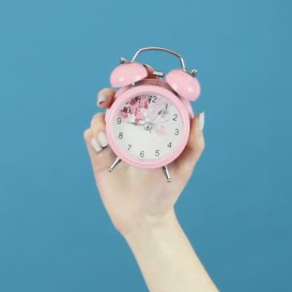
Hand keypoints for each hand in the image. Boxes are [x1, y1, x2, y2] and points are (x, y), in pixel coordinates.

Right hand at [84, 88, 205, 236]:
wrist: (144, 219)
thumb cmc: (167, 191)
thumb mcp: (184, 167)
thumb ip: (194, 143)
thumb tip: (199, 114)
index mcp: (151, 126)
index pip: (145, 95)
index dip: (142, 78)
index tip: (143, 73)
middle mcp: (131, 129)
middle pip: (117, 99)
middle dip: (110, 90)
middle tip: (109, 96)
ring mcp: (114, 140)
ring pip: (101, 116)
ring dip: (100, 116)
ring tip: (105, 131)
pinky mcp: (99, 155)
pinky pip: (91, 136)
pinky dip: (93, 133)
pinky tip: (102, 144)